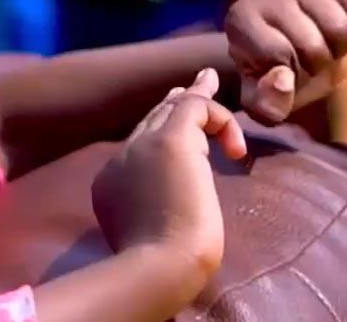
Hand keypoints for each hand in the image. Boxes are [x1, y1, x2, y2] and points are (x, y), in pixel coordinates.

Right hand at [92, 69, 241, 270]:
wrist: (160, 265)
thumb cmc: (165, 263)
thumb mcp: (157, 230)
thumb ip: (159, 207)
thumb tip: (182, 197)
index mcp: (111, 185)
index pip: (136, 146)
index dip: (158, 130)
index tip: (180, 124)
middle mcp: (119, 160)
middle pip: (148, 121)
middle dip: (173, 104)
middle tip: (195, 86)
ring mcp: (141, 148)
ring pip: (170, 109)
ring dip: (197, 98)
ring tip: (212, 80)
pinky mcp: (169, 141)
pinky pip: (196, 107)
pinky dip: (219, 117)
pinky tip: (235, 146)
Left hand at [224, 0, 346, 123]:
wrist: (290, 34)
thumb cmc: (273, 69)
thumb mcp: (262, 96)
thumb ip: (266, 104)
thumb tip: (284, 81)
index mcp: (241, 20)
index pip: (278, 55)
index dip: (292, 75)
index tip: (286, 71)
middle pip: (313, 45)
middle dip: (318, 65)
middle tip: (309, 61)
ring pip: (340, 28)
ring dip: (341, 50)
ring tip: (326, 46)